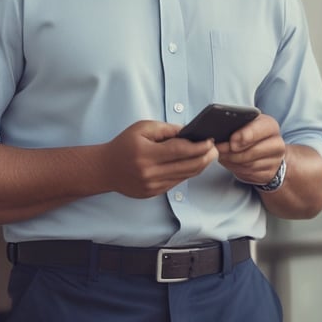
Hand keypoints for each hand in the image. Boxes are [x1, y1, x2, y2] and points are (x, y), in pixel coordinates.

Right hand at [101, 121, 217, 198]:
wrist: (105, 169)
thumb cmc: (124, 145)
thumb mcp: (142, 128)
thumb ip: (166, 129)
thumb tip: (188, 132)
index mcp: (147, 154)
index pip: (180, 151)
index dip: (199, 146)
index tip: (211, 141)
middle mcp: (150, 172)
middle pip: (187, 166)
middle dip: (205, 157)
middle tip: (216, 149)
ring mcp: (152, 186)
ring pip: (185, 176)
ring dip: (199, 166)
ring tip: (208, 156)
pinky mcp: (153, 193)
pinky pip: (177, 183)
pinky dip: (187, 173)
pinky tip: (193, 165)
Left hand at [216, 114, 284, 184]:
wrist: (262, 150)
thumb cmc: (249, 133)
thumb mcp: (243, 124)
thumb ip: (235, 127)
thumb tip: (224, 137)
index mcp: (270, 126)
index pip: (260, 129)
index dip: (244, 135)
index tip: (232, 141)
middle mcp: (277, 143)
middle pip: (252, 151)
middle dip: (232, 152)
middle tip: (219, 149)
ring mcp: (276, 160)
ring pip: (249, 164)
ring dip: (232, 161)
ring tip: (222, 155)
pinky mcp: (270, 174)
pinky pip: (249, 173)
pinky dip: (236, 168)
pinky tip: (230, 162)